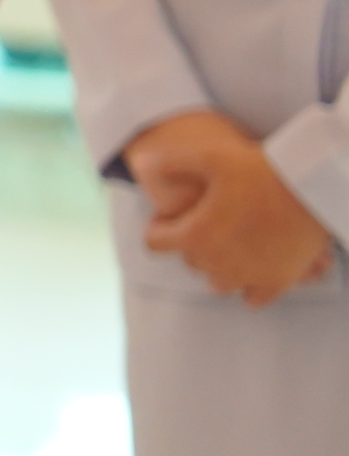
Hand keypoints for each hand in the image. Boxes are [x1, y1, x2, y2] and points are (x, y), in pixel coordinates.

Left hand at [126, 110, 337, 303]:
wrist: (314, 187)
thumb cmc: (262, 169)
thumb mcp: (212, 157)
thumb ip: (172, 162)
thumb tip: (140, 161)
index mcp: (194, 237)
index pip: (155, 243)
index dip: (159, 227)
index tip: (170, 217)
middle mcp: (217, 264)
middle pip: (189, 261)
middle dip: (193, 244)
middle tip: (208, 221)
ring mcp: (248, 277)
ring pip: (218, 281)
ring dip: (219, 265)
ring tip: (231, 241)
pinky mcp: (277, 284)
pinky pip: (253, 297)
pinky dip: (250, 285)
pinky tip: (252, 264)